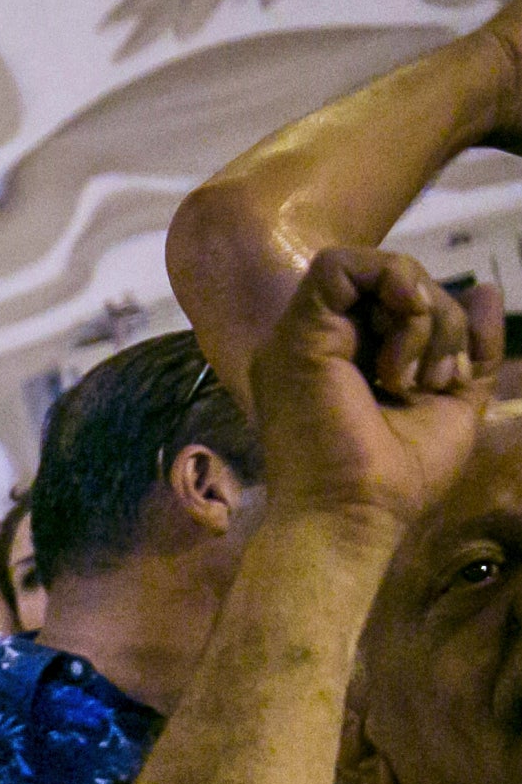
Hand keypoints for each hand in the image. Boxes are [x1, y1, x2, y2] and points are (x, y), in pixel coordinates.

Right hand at [253, 246, 506, 529]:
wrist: (353, 516)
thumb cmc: (395, 480)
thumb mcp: (454, 402)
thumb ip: (471, 347)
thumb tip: (485, 289)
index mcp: (347, 362)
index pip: (400, 306)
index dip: (442, 322)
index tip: (449, 377)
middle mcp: (320, 345)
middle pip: (395, 285)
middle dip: (440, 319)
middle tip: (436, 379)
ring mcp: (302, 339)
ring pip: (376, 271)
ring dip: (422, 311)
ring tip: (413, 374)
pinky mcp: (297, 335)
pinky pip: (340, 266)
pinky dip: (390, 279)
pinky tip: (408, 318)